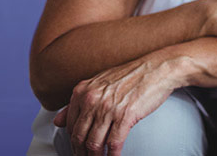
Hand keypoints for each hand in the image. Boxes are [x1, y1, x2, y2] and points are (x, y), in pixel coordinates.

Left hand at [54, 52, 185, 155]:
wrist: (158, 69)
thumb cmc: (132, 75)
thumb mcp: (100, 83)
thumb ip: (78, 101)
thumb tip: (58, 120)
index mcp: (83, 91)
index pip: (70, 125)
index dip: (73, 141)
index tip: (77, 148)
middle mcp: (92, 100)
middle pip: (79, 137)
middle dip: (80, 153)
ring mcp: (108, 109)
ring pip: (93, 143)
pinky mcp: (125, 116)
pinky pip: (113, 143)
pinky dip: (112, 155)